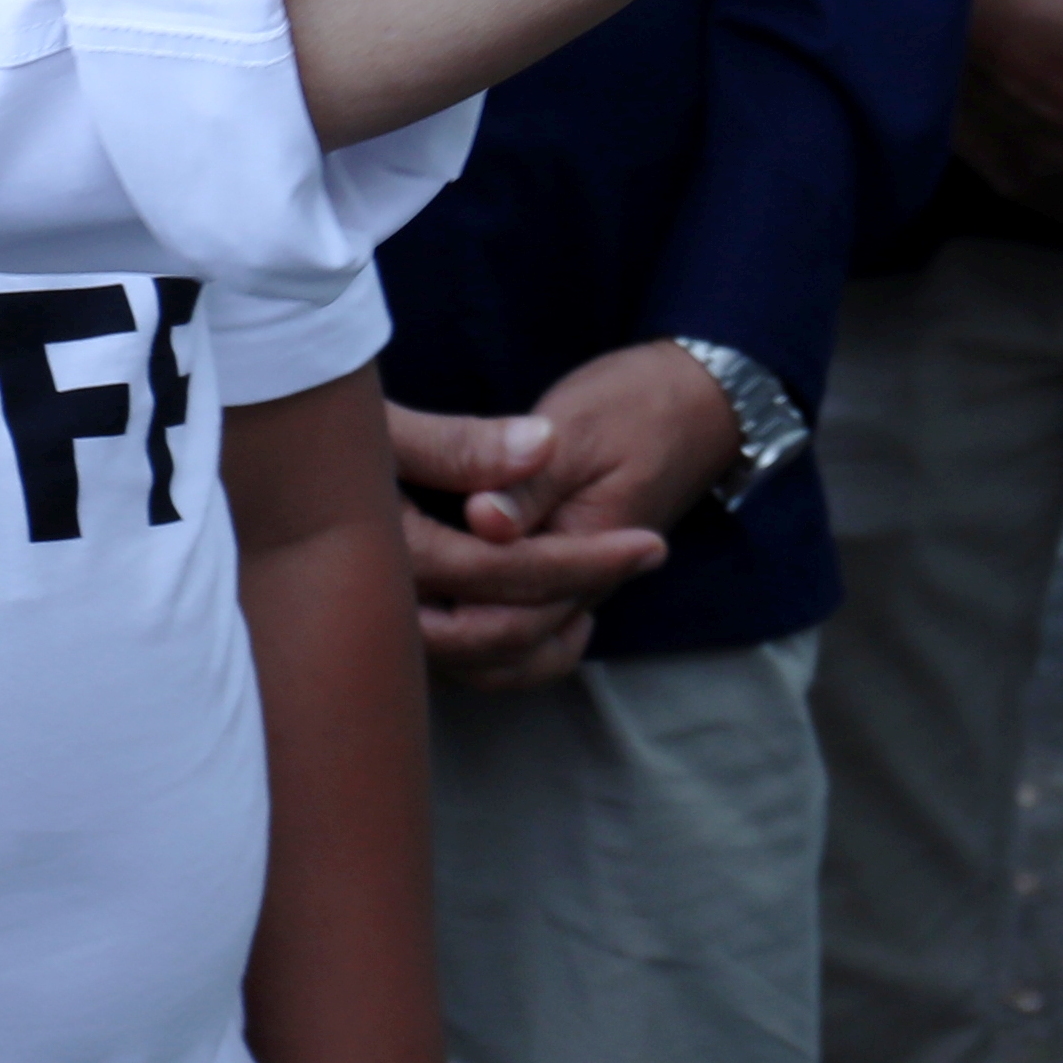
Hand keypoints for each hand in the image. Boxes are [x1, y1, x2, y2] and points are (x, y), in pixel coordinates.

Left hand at [387, 345, 738, 687]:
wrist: (697, 405)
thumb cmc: (636, 406)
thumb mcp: (580, 431)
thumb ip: (529, 482)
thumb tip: (480, 521)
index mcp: (584, 552)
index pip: (508, 610)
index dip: (438, 599)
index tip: (380, 568)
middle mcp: (578, 588)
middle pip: (497, 649)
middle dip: (429, 635)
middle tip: (364, 599)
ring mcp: (569, 589)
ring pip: (503, 657)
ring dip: (447, 647)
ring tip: (382, 609)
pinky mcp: (555, 577)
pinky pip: (512, 639)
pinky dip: (470, 641)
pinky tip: (426, 610)